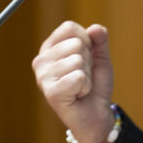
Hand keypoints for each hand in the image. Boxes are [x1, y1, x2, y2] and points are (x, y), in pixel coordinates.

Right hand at [32, 21, 114, 142]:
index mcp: (50, 48)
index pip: (69, 28)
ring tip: (80, 86)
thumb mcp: (100, 57)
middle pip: (76, 43)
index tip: (85, 57)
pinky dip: (86, 86)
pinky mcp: (51, 93)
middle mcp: (41, 60)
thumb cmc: (95, 84)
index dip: (87, 40)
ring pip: (78, 60)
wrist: (97, 114)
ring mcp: (43, 77)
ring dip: (87, 75)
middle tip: (83, 76)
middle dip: (88, 60)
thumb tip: (94, 28)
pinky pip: (78, 77)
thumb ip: (99, 40)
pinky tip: (78, 94)